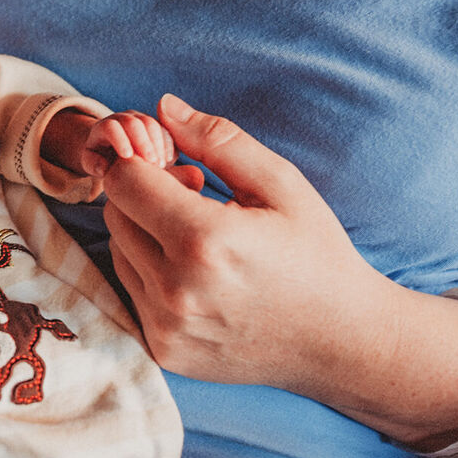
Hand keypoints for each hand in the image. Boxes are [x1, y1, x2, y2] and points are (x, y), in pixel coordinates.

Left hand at [81, 111, 174, 176]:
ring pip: (151, 124)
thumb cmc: (99, 158)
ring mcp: (140, 119)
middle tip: (151, 163)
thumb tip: (104, 167)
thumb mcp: (90, 162)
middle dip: (144, 142)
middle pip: (134, 123)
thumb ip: (92, 164)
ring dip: (158, 144)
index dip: (120, 139)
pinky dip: (168, 143)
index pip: (111, 127)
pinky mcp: (155, 125)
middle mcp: (122, 118)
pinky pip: (164, 128)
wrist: (111, 150)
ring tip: (160, 165)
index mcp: (104, 126)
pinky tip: (169, 160)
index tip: (127, 157)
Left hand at [102, 94, 396, 391]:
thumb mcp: (280, 184)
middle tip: (197, 201)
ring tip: (201, 240)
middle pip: (115, 215)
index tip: (184, 171)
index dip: (146, 164)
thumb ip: (217, 140)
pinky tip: (197, 275)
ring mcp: (167, 327)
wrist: (342, 342)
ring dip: (145, 235)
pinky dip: (151, 274)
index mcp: (204, 240)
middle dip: (144, 197)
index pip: (125, 180)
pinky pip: (130, 292)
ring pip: (118, 252)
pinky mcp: (164, 351)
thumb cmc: (316, 254)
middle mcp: (176, 289)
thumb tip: (161, 107)